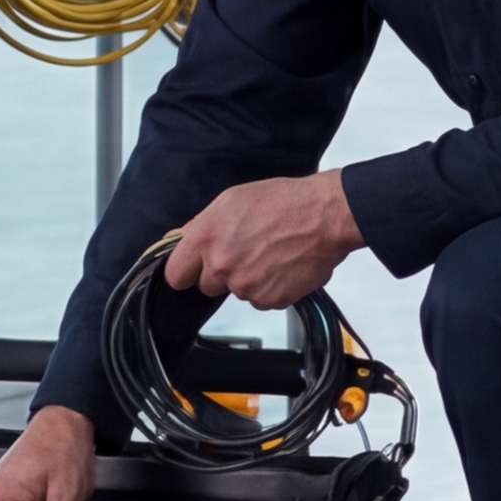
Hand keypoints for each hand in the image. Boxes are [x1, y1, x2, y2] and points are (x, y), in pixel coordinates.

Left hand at [164, 171, 363, 310]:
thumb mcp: (231, 200)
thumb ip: (202, 225)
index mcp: (205, 238)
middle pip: (206, 285)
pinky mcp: (269, 299)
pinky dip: (269, 287)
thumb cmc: (282, 202)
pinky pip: (260, 299)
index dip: (186, 271)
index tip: (193, 269)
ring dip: (247, 278)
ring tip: (268, 253)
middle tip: (243, 251)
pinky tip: (281, 265)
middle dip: (220, 272)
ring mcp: (245, 286)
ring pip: (236, 291)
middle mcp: (221, 265)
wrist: (324, 217)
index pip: (176, 275)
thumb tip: (182, 240)